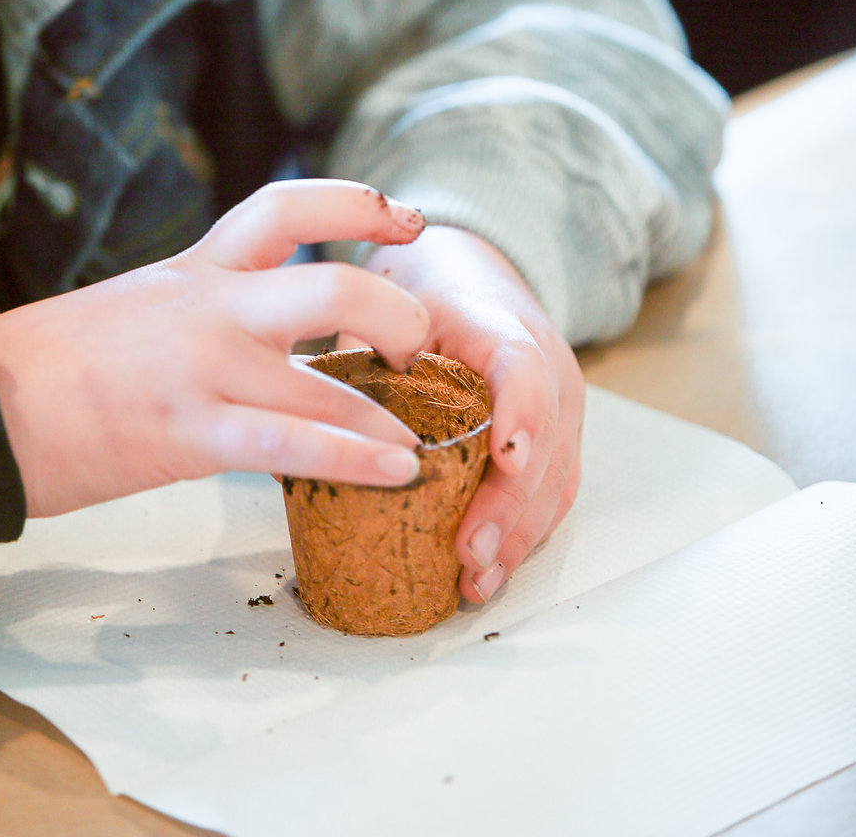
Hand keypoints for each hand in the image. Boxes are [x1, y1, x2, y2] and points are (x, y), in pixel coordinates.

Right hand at [0, 180, 428, 518]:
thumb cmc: (55, 363)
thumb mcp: (140, 306)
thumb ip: (206, 309)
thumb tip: (263, 337)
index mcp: (197, 267)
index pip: (287, 207)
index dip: (358, 202)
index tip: (408, 217)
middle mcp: (211, 305)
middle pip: (334, 283)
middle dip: (397, 314)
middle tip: (421, 344)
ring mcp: (204, 367)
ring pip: (326, 378)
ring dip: (390, 413)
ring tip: (426, 438)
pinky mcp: (189, 433)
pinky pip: (291, 444)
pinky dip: (354, 459)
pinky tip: (396, 473)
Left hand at [359, 225, 583, 604]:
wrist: (470, 276)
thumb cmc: (424, 298)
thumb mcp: (388, 312)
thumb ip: (358, 361)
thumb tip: (296, 431)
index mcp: (496, 325)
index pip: (522, 364)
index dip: (521, 410)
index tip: (506, 455)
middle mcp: (544, 366)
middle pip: (545, 440)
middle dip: (510, 505)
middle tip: (470, 552)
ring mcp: (559, 407)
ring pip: (555, 477)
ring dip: (518, 535)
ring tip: (476, 578)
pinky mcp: (558, 440)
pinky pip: (552, 493)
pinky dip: (523, 535)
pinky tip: (488, 570)